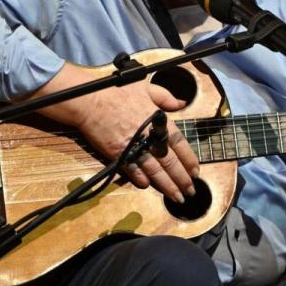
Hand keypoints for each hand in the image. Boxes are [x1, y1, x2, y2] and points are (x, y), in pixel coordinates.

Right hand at [33, 63, 198, 203]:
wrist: (90, 101)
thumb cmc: (117, 92)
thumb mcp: (146, 87)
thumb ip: (165, 97)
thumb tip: (181, 103)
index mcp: (159, 121)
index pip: (180, 144)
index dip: (189, 160)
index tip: (196, 171)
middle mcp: (149, 137)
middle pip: (171, 162)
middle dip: (182, 179)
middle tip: (190, 191)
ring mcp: (134, 147)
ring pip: (155, 171)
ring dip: (167, 186)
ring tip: (176, 197)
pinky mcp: (119, 154)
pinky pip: (133, 171)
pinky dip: (142, 180)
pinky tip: (149, 187)